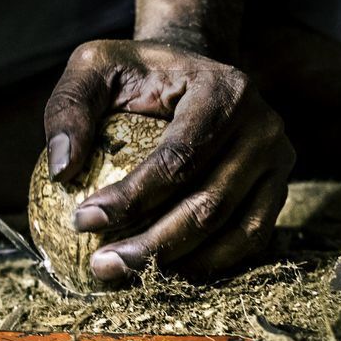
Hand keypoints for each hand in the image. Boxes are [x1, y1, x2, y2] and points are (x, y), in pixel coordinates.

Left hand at [43, 40, 294, 282]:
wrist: (190, 68)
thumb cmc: (135, 71)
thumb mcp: (93, 66)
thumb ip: (70, 107)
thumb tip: (62, 171)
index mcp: (223, 91)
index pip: (179, 158)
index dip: (132, 197)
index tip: (82, 220)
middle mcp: (262, 126)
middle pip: (209, 204)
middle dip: (151, 244)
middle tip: (102, 265)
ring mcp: (278, 160)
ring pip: (234, 231)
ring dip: (178, 263)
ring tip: (124, 274)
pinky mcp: (278, 188)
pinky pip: (249, 238)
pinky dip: (208, 263)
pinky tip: (162, 270)